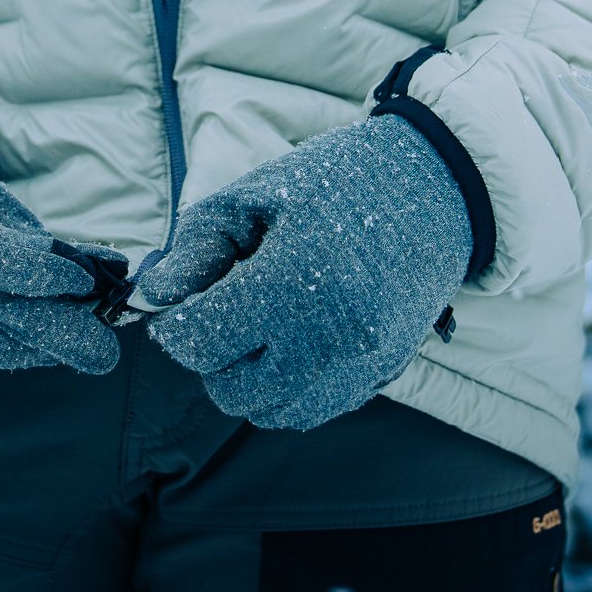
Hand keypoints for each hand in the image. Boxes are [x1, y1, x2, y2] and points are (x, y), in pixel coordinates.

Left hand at [132, 115, 470, 429]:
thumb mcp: (255, 196)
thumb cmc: (339, 179)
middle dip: (213, 355)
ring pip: (271, 411)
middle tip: (226, 308)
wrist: (436, 187)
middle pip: (231, 391)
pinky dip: (290, 387)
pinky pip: (313, 410)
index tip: (186, 300)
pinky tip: (295, 339)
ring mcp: (360, 366)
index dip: (178, 324)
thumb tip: (155, 296)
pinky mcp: (381, 376)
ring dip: (250, 378)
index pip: (199, 345)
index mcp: (292, 286)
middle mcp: (329, 341)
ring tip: (263, 324)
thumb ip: (197, 249)